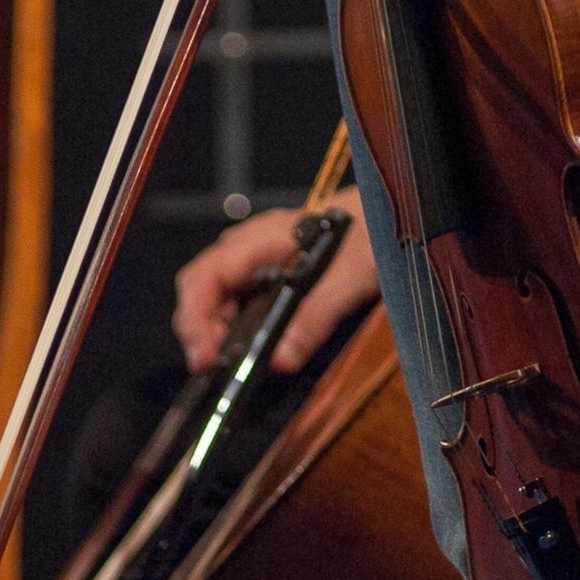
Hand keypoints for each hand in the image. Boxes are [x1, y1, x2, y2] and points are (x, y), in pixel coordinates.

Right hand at [173, 185, 378, 374]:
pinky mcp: (266, 272)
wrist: (384, 212)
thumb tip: (280, 360)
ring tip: (230, 363)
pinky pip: (236, 299)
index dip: (195, 319)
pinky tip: (248, 347)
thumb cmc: (370, 234)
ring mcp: (255, 257)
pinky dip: (233, 326)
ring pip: (215, 295)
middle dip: (199, 330)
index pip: (207, 278)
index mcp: (262, 239)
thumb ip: (316, 316)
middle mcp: (249, 246)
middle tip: (213, 368)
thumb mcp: (351, 277)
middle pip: (200, 288)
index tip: (204, 357)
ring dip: (215, 331)